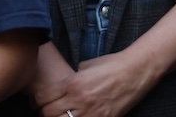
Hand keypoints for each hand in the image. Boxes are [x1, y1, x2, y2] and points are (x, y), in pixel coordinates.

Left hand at [32, 52, 151, 116]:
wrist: (138, 70)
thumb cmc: (114, 64)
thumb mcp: (88, 64)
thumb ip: (73, 74)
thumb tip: (63, 82)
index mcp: (73, 82)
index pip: (41, 98)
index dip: (37, 100)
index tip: (39, 101)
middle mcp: (78, 99)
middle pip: (47, 113)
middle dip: (46, 111)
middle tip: (50, 109)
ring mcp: (90, 112)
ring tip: (65, 114)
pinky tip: (79, 116)